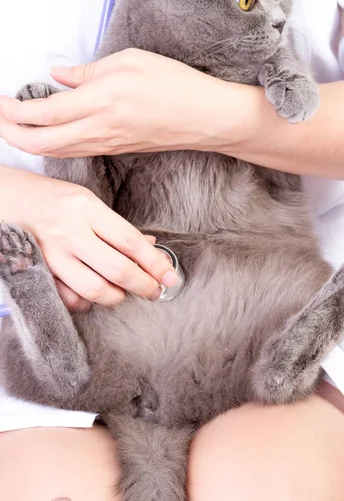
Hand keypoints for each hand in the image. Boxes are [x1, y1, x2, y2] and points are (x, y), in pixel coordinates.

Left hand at [0, 49, 240, 157]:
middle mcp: (98, 128)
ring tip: (12, 127)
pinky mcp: (113, 149)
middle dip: (10, 134)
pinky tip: (44, 135)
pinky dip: (50, 146)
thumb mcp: (130, 61)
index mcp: (100, 100)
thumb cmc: (175, 86)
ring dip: (28, 142)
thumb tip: (60, 76)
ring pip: (55, 151)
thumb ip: (88, 71)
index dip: (12, 111)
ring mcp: (105, 143)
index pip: (43, 113)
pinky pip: (73, 152)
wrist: (204, 118)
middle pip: (41, 142)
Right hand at [0, 167, 177, 310]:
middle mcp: (70, 232)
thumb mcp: (87, 201)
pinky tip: (95, 295)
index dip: (154, 262)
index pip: (130, 241)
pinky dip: (87, 303)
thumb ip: (116, 226)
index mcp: (87, 209)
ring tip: (126, 293)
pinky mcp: (40, 272)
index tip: (169, 276)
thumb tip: (150, 246)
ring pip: (95, 289)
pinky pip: (69, 298)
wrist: (6, 199)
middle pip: (117, 269)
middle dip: (143, 285)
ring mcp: (52, 255)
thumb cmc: (51, 198)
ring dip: (118, 297)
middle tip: (154, 290)